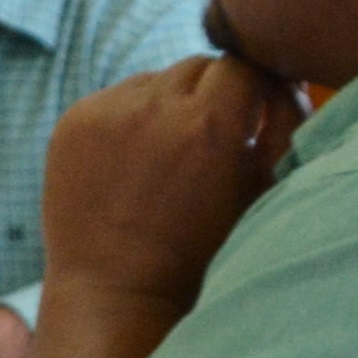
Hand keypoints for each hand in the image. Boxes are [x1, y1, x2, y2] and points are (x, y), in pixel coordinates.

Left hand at [40, 56, 301, 312]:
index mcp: (208, 124)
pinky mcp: (72, 121)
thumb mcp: (260, 191)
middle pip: (198, 67)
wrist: (118, 292)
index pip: (242, 65)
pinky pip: (115, 99)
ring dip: (170, 103)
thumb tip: (285, 80)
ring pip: (155, 80)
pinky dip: (130, 117)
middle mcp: (153, 107)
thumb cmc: (204, 252)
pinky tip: (135, 162)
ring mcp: (104, 111)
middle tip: (214, 137)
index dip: (253, 87)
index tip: (253, 114)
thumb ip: (282, 126)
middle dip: (213, 94)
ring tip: (171, 155)